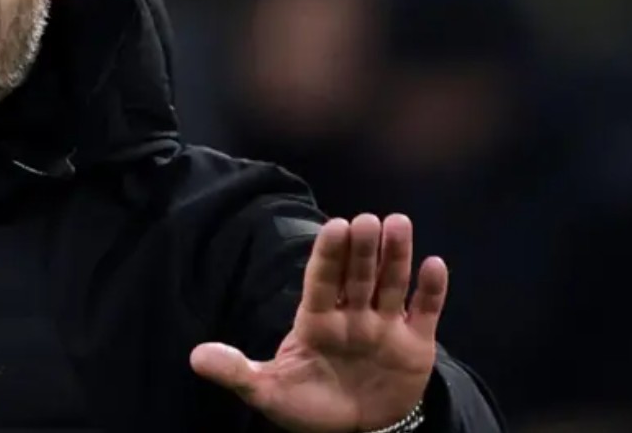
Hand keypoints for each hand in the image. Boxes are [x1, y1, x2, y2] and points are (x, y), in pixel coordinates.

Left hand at [190, 214, 445, 432]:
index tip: (335, 227)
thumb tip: (196, 358)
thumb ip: (237, 372)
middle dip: (362, 249)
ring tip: (398, 223)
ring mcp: (384, 327)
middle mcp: (352, 316)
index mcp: (316, 321)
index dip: (328, 256)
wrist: (356, 430)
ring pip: (391, 285)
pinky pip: (424, 312)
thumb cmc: (308, 406)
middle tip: (367, 219)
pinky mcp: (415, 344)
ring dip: (396, 256)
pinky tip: (435, 264)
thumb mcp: (268, 392)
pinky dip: (431, 290)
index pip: (321, 282)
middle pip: (357, 276)